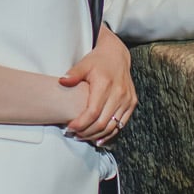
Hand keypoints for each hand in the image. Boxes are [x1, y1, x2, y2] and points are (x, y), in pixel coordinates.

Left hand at [60, 25, 135, 146]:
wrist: (117, 55)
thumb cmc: (98, 61)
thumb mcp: (84, 64)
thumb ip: (73, 74)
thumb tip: (62, 81)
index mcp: (105, 84)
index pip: (93, 112)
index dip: (81, 123)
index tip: (69, 128)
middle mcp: (119, 93)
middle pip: (102, 122)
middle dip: (86, 132)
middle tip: (74, 135)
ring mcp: (127, 99)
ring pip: (112, 126)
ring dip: (96, 135)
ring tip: (82, 137)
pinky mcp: (131, 103)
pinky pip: (121, 124)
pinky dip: (109, 134)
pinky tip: (98, 138)